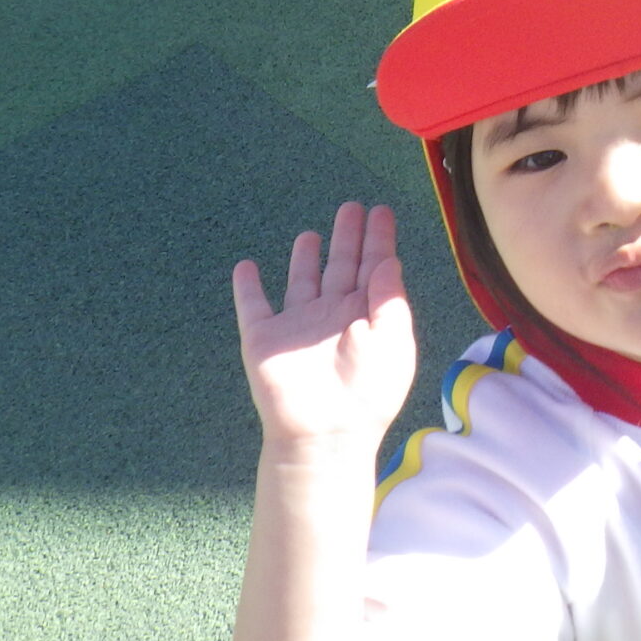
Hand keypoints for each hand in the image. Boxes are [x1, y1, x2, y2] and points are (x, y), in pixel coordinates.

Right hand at [233, 202, 416, 450]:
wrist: (325, 433)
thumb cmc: (367, 391)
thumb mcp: (393, 341)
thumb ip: (391, 299)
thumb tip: (388, 260)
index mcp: (367, 316)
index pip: (374, 268)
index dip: (378, 239)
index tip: (382, 211)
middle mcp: (333, 316)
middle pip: (341, 267)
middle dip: (347, 237)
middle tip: (351, 206)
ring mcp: (297, 326)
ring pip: (301, 282)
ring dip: (304, 258)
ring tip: (310, 234)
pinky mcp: (264, 338)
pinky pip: (252, 306)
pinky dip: (247, 287)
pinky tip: (246, 267)